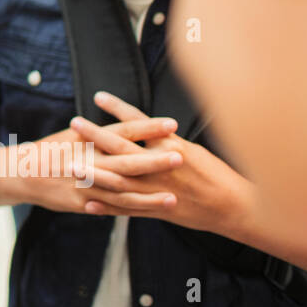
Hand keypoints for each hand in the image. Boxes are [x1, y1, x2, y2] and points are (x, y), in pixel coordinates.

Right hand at [11, 115, 182, 214]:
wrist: (20, 173)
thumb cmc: (52, 150)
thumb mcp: (74, 136)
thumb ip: (102, 135)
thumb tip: (133, 126)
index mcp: (88, 140)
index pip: (122, 130)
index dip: (147, 127)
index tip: (172, 124)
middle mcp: (88, 160)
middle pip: (126, 160)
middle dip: (154, 161)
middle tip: (180, 157)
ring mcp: (85, 184)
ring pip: (121, 191)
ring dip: (149, 195)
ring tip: (173, 197)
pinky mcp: (81, 203)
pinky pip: (110, 208)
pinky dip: (130, 211)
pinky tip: (150, 214)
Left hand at [68, 91, 254, 235]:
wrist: (236, 207)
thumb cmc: (218, 174)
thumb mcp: (193, 150)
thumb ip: (166, 142)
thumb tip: (147, 129)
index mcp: (171, 147)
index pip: (139, 123)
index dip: (118, 108)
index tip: (98, 96)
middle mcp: (160, 166)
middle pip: (121, 147)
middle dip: (95, 135)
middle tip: (74, 123)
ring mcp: (156, 189)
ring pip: (118, 180)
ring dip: (93, 172)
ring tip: (70, 164)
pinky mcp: (157, 209)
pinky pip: (127, 208)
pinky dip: (107, 206)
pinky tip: (87, 203)